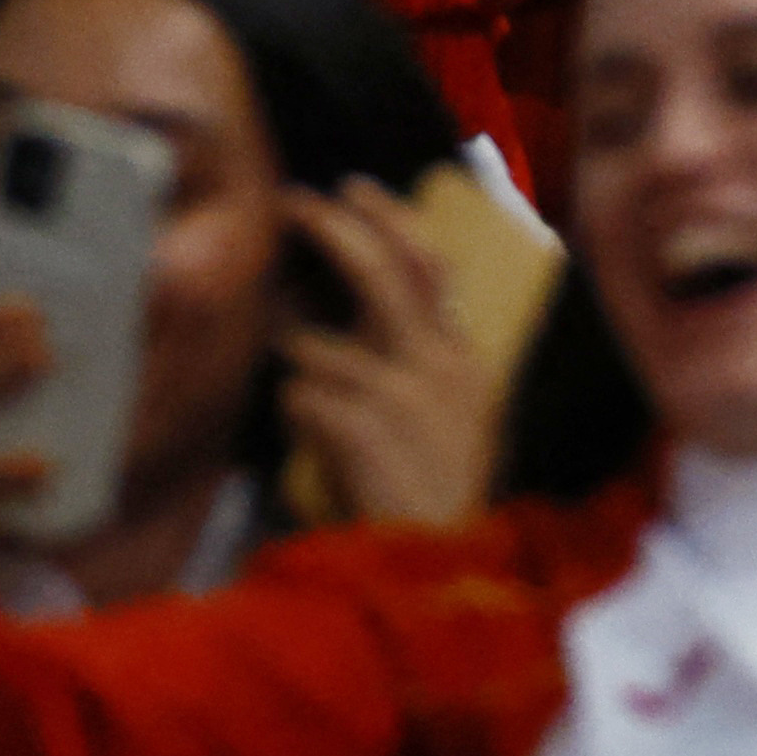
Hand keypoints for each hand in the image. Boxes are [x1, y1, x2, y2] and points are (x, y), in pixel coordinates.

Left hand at [275, 182, 507, 529]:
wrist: (432, 566)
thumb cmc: (432, 494)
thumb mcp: (450, 418)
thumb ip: (417, 361)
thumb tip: (351, 309)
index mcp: (464, 359)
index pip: (430, 264)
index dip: (388, 219)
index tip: (351, 189)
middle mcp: (440, 365)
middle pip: (381, 272)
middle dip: (332, 228)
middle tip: (292, 202)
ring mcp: (403, 394)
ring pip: (317, 345)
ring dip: (297, 368)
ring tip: (310, 398)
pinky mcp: (363, 426)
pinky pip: (299, 396)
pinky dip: (296, 417)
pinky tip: (316, 446)